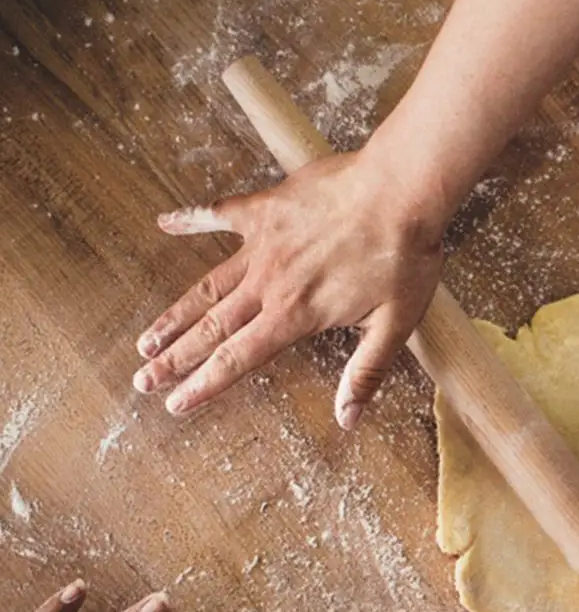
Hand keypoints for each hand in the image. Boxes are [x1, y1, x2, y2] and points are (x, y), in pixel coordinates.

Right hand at [134, 146, 447, 428]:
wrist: (400, 191)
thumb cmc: (404, 260)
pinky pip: (219, 213)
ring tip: (147, 338)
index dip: (204, 385)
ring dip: (175, 313)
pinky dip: (191, 218)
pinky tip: (164, 223)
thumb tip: (348, 420)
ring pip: (207, 284)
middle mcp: (269, 283)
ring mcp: (263, 244)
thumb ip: (365, 373)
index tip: (174, 404)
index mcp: (296, 315)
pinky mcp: (266, 208)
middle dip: (175, 359)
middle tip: (142, 380)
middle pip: (212, 329)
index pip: (239, 359)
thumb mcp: (393, 326)